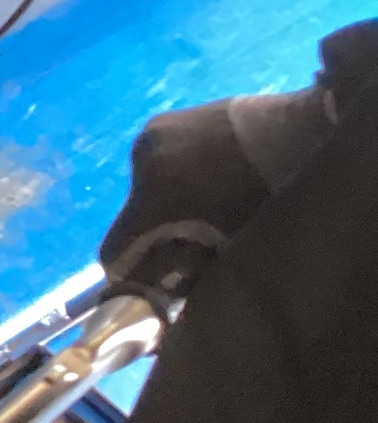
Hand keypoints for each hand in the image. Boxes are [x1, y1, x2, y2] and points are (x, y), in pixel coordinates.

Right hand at [99, 20, 377, 293]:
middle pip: (131, 220)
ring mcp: (152, 136)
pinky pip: (156, 166)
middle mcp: (142, 162)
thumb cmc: (275, 198)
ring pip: (144, 192)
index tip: (161, 286)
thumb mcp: (230, 248)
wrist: (306, 131)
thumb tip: (159, 299)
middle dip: (156, 240)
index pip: (115, 253)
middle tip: (196, 248)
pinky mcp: (164, 123)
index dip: (134, 277)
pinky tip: (210, 179)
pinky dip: (175, 180)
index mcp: (155, 196)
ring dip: (167, 207)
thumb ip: (186, 276)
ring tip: (210, 207)